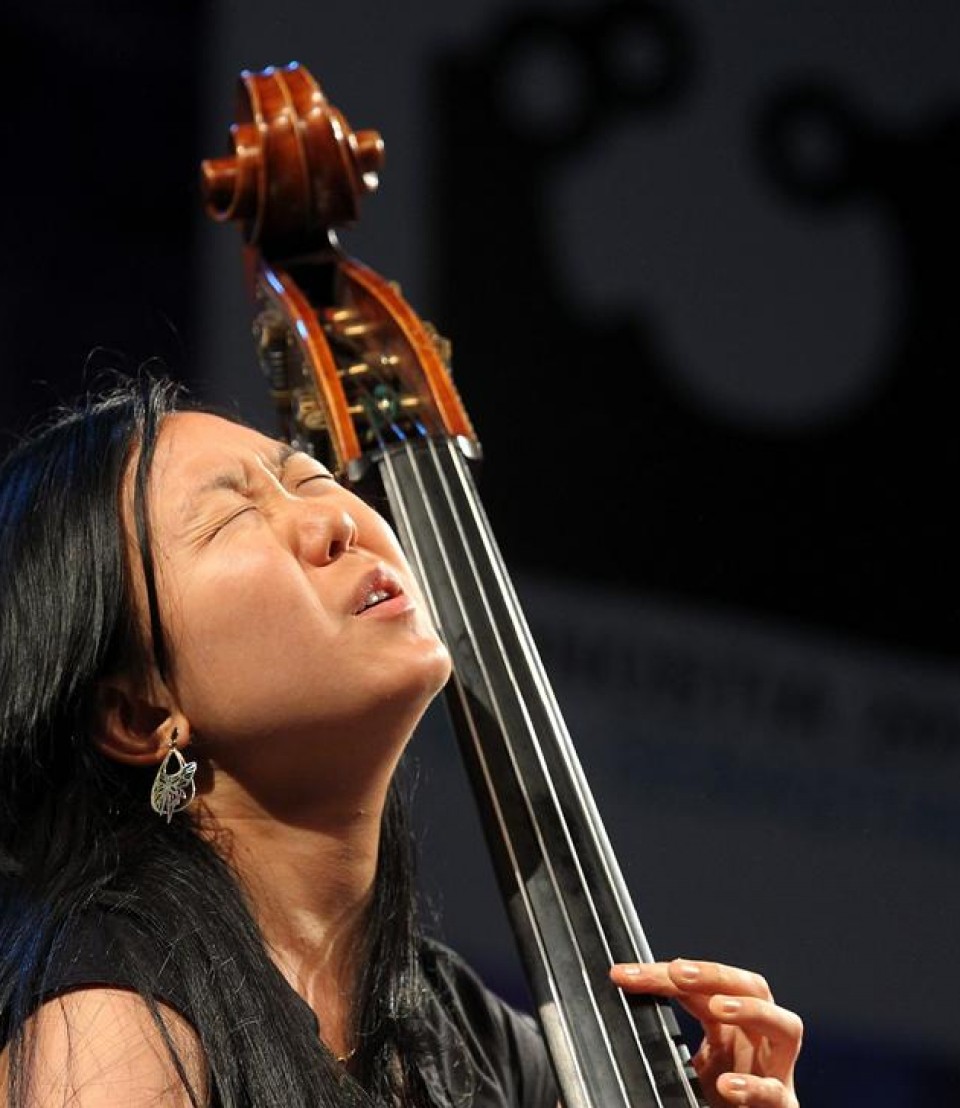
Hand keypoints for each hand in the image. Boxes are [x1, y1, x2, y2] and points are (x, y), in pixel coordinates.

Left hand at [609, 958, 801, 1106]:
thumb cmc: (711, 1103)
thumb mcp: (683, 1069)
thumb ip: (661, 1047)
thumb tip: (608, 1035)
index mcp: (731, 1029)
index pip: (704, 988)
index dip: (665, 975)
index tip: (625, 975)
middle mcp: (757, 1043)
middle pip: (753, 988)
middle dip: (717, 974)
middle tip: (678, 972)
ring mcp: (775, 1073)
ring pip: (785, 1026)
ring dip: (751, 1009)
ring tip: (718, 1007)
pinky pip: (776, 1093)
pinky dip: (753, 1087)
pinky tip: (727, 1085)